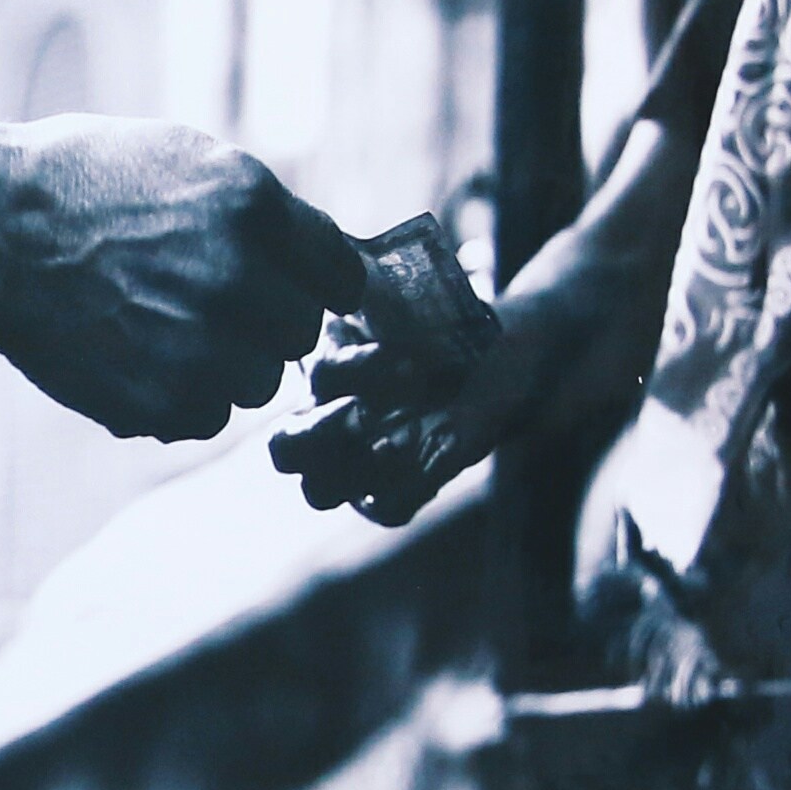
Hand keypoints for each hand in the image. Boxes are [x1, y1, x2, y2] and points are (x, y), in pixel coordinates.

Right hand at [0, 116, 362, 440]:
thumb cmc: (85, 183)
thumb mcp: (186, 159)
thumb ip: (265, 215)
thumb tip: (325, 266)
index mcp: (251, 205)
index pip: (342, 275)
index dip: (314, 281)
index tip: (289, 285)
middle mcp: (236, 277)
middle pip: (301, 333)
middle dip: (265, 323)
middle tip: (207, 303)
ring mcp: (199, 345)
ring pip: (258, 382)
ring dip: (223, 365)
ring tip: (161, 327)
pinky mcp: (160, 400)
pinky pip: (205, 417)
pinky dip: (178, 397)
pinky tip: (135, 356)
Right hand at [273, 311, 536, 522]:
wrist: (504, 356)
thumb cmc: (449, 323)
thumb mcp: (415, 300)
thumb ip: (383, 299)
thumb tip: (358, 281)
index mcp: (328, 370)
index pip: (310, 384)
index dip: (349, 373)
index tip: (401, 358)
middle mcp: (331, 419)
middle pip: (285, 450)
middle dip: (323, 432)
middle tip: (370, 413)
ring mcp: (361, 461)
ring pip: (319, 491)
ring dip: (358, 468)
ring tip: (405, 438)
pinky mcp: (404, 487)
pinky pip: (386, 508)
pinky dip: (408, 486)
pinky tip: (437, 450)